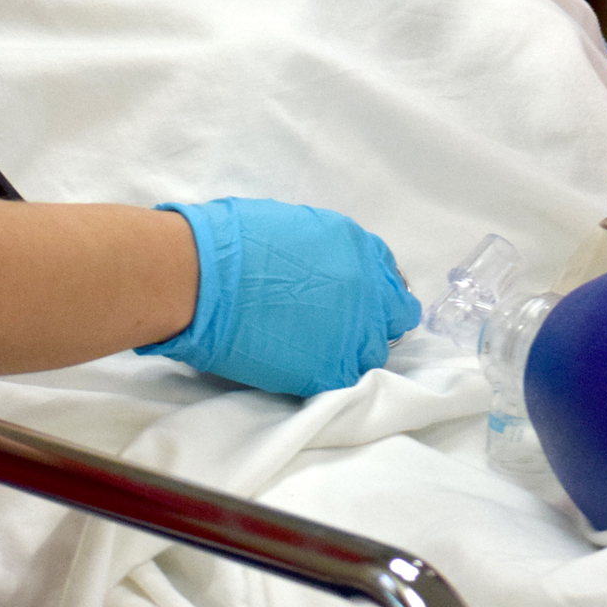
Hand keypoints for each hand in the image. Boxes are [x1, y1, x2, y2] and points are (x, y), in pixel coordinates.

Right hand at [138, 196, 420, 398]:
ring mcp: (354, 332)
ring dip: (353, 350)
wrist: (210, 277)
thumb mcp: (299, 227)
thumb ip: (325, 251)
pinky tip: (306, 368)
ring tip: (319, 350)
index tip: (358, 298)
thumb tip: (322, 266)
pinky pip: (346, 379)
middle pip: (396, 313)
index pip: (387, 274)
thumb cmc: (237, 240)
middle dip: (377, 320)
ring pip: (374, 351)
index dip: (373, 289)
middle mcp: (368, 289)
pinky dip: (329, 375)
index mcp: (358, 248)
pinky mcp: (331, 369)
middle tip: (347, 327)